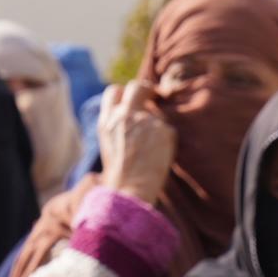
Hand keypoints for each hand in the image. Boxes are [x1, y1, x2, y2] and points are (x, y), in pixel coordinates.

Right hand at [99, 80, 176, 204]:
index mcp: (108, 119)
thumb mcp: (109, 143)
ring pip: (157, 114)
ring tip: (152, 150)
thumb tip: (131, 110)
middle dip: (147, 90)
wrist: (131, 188)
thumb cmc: (120, 173)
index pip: (114, 91)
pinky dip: (167, 141)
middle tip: (154, 96)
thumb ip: (117, 123)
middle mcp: (125, 115)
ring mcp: (145, 120)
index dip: (125, 94)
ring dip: (157, 127)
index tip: (132, 99)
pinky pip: (169, 130)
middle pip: (138, 87)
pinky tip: (160, 156)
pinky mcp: (164, 129)